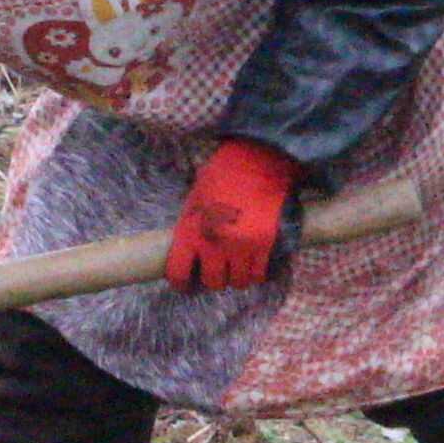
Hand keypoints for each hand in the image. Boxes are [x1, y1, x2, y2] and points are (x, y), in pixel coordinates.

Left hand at [168, 138, 298, 292]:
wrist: (258, 159)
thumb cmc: (223, 173)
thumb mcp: (195, 199)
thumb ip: (192, 227)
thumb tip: (192, 250)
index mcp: (190, 230)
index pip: (178, 272)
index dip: (181, 282)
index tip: (186, 283)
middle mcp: (213, 243)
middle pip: (212, 282)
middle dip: (214, 278)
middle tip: (218, 270)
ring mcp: (240, 246)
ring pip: (237, 282)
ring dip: (237, 276)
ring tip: (238, 267)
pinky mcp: (265, 245)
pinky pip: (259, 274)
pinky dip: (256, 274)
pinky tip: (254, 265)